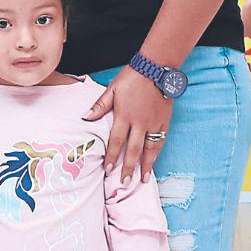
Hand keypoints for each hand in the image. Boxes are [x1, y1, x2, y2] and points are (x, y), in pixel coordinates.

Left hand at [85, 66, 172, 182]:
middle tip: (124, 182)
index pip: (116, 141)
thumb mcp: (112, 89)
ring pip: (150, 149)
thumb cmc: (131, 78)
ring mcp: (154, 123)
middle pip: (133, 149)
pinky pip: (161, 140)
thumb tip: (85, 117)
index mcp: (124, 115)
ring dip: (145, 165)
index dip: (111, 156)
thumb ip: (100, 105)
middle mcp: (140, 122)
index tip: (107, 169)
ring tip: (142, 179)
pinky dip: (157, 152)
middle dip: (128, 167)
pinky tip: (154, 161)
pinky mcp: (165, 120)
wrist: (155, 68)